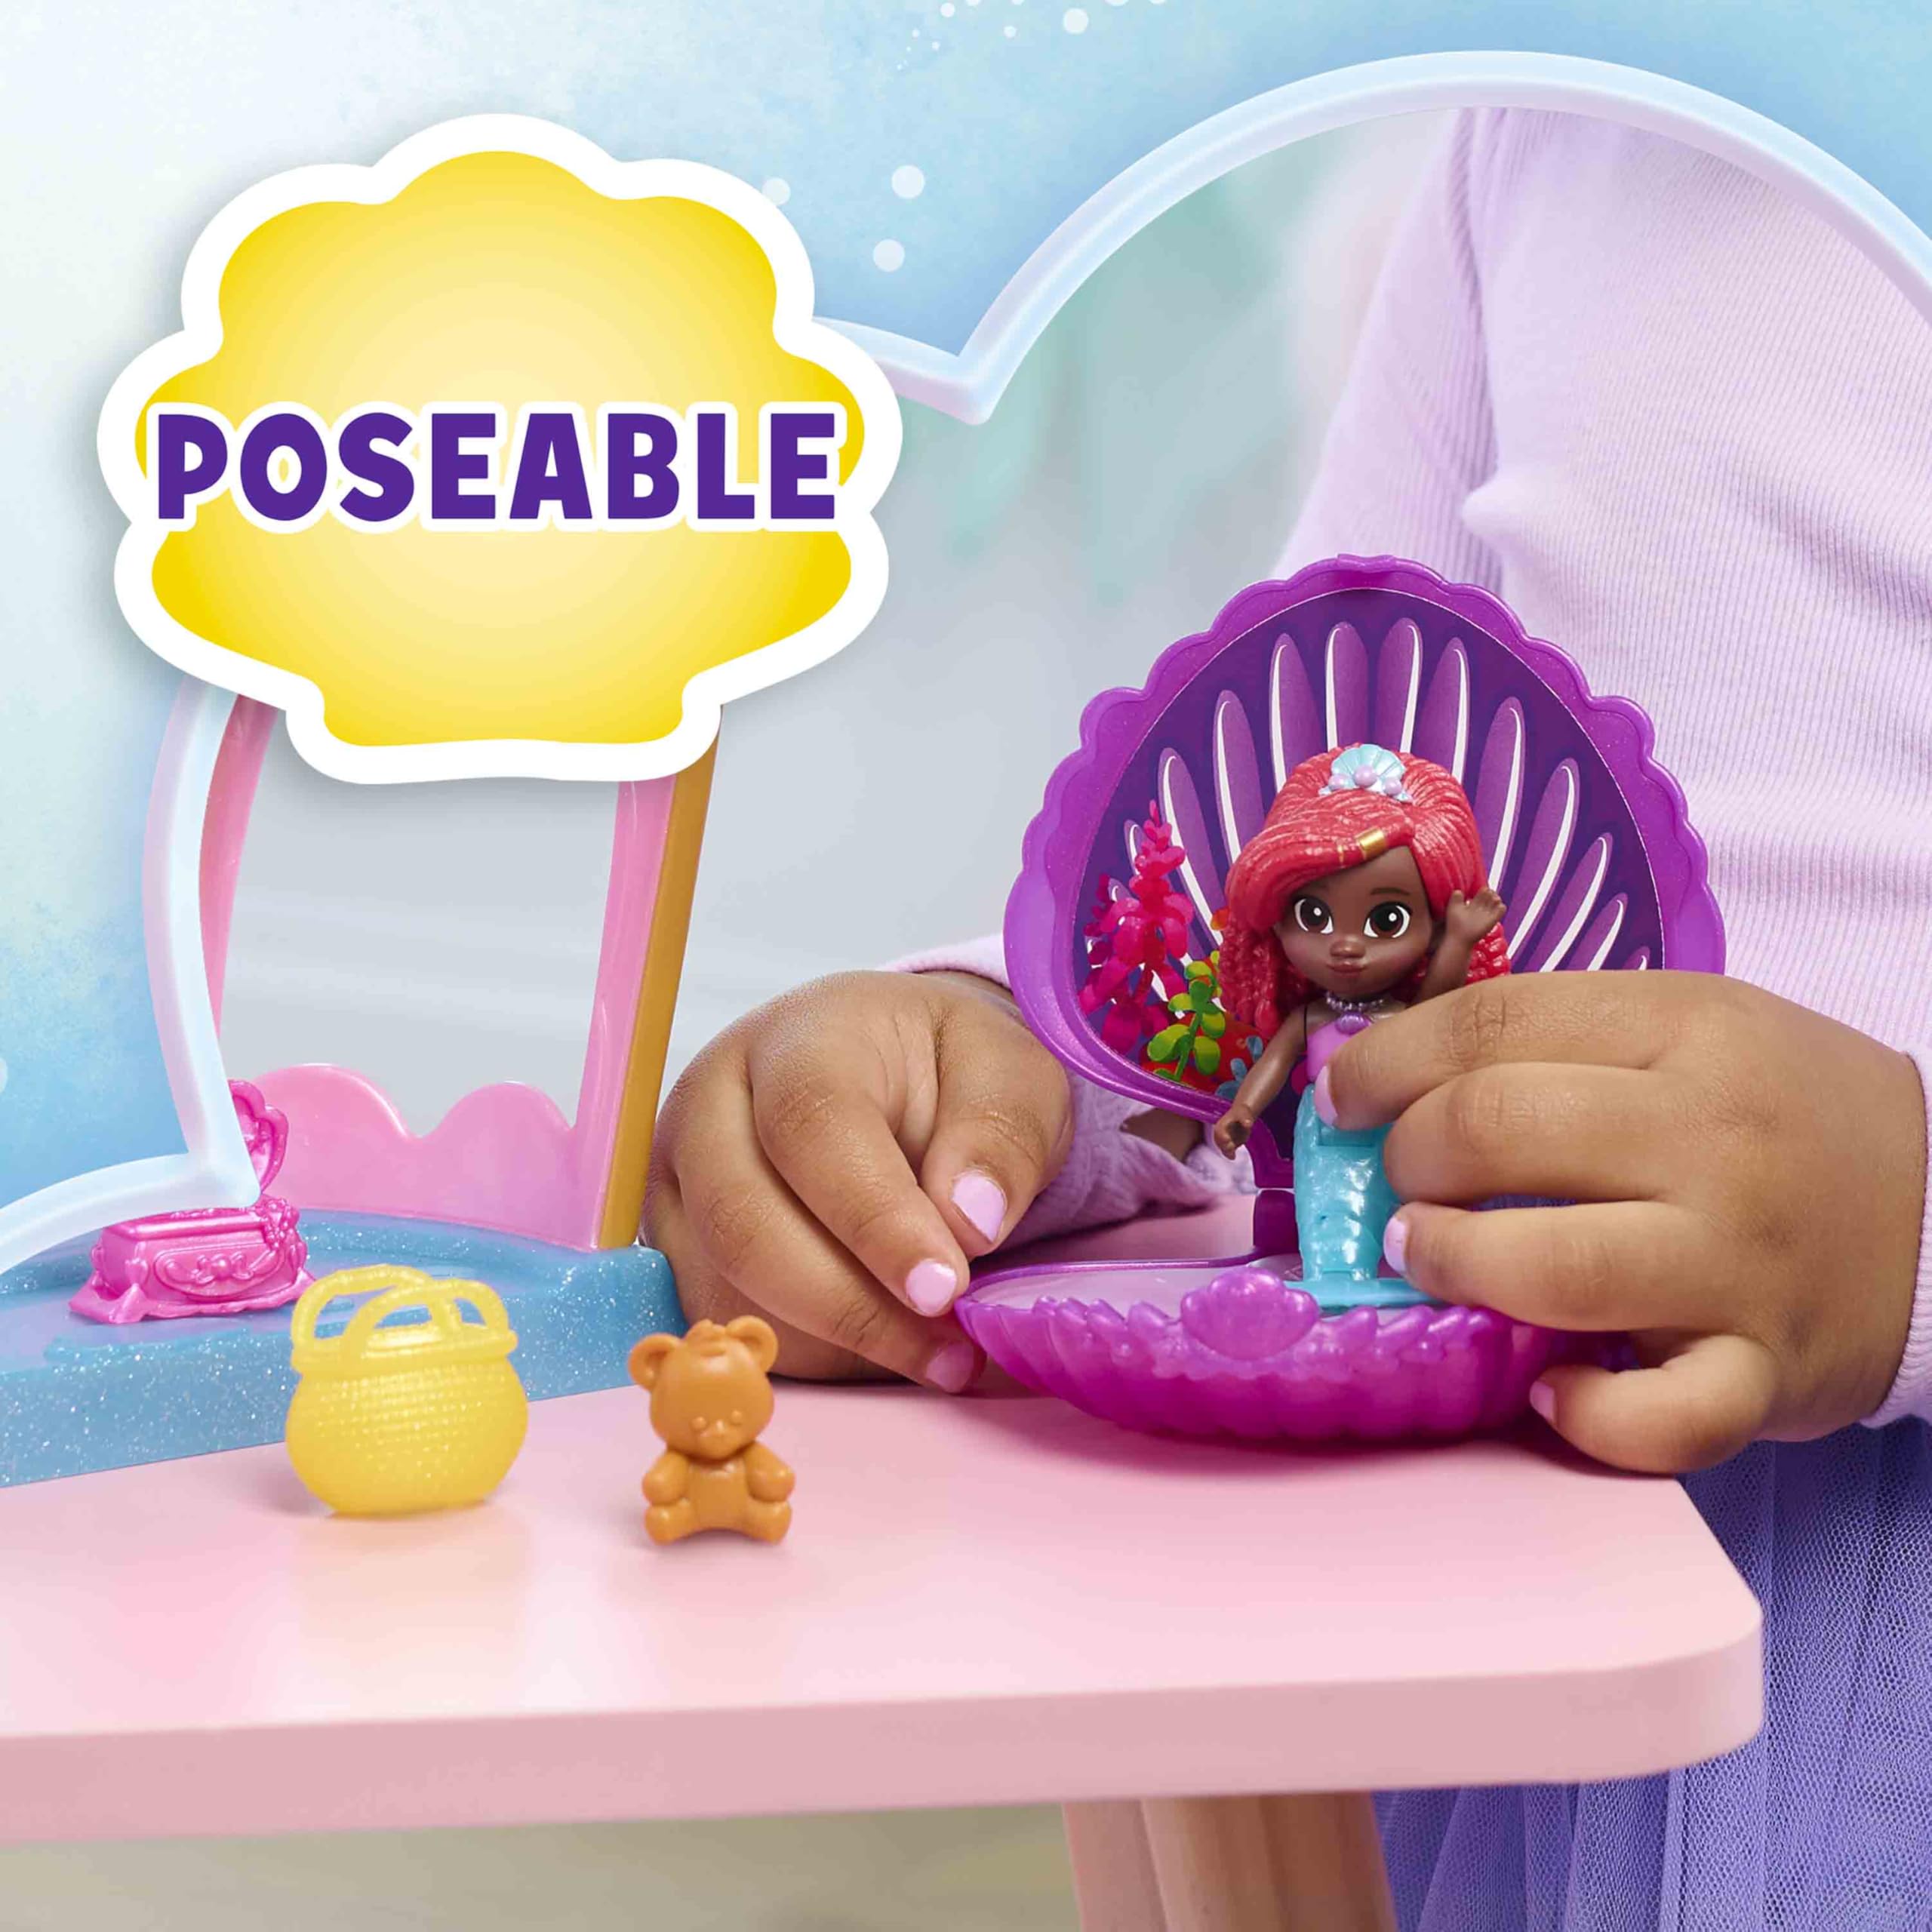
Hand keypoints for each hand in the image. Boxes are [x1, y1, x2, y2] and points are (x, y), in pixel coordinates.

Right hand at [646, 971, 1073, 1390]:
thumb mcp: (1012, 1072)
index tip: (945, 1289)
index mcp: (798, 1040)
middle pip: (744, 1224)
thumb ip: (1001, 1135)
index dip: (876, 1220)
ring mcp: (680, 1182)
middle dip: (851, 1307)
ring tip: (937, 1353)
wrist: (895, 1072)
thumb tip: (968, 1221)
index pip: (813, 1127)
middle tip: (952, 1351)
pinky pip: (726, 1328)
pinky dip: (810, 1357)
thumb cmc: (950, 1072)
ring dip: (835, 1345)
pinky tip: (884, 1348)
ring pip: (727, 1291)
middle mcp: (712, 1105)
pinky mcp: (677, 1250)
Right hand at [1213, 1104, 1254, 1157]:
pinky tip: (1233, 1157)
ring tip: (1232, 1156)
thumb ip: (1245, 1119)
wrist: (1243, 1117)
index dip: (1222, 1136)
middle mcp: (1220, 1134)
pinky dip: (1230, 1155)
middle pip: (1220, 1142)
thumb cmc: (1241, 1114)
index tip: (1227, 1139)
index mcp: (1221, 1125)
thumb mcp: (1243, 1113)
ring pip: (1223, 1148)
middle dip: (1224, 1146)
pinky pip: (1228, 1152)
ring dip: (1227, 1152)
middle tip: (1231, 1148)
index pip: (1219, 1132)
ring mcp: (1225, 1141)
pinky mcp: (1230, 1146)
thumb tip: (1248, 1124)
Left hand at [1321, 972, 1926, 1472]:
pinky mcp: (1764, 1374)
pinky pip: (1656, 1419)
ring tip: (1426, 1257)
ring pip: (1550, 1270)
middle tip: (1396, 1181)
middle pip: (1496, 1132)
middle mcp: (1713, 1141)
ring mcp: (1739, 1264)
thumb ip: (1555, 1041)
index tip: (1343, 1098)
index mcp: (1687, 1032)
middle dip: (1407, 1158)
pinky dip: (1582, 1413)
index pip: (1490, 1026)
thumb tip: (1381, 1075)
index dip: (1386, 1061)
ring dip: (1450, 1264)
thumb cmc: (1783, 1111)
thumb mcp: (1691, 1029)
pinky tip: (1547, 1385)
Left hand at [1444, 886, 1505, 945]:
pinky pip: (1501, 911)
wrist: (1459, 937)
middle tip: (1489, 892)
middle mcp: (1481, 909)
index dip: (1484, 889)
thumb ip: (1456, 897)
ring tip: (1494, 898)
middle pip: (1490, 897)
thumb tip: (1459, 890)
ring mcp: (1487, 915)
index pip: (1481, 894)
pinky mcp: (1492, 920)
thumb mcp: (1453, 907)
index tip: (1483, 889)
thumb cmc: (1454, 924)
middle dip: (1491, 892)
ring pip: (1496, 902)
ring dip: (1497, 898)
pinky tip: (1497, 905)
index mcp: (1473, 905)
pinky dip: (1502, 906)